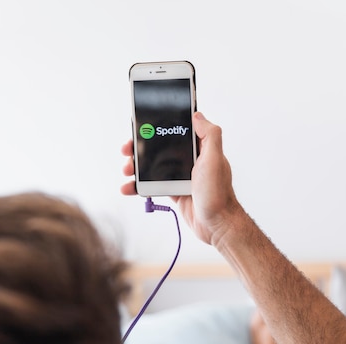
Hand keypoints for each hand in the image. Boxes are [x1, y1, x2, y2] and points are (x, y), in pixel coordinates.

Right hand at [121, 112, 241, 245]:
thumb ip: (209, 135)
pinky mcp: (175, 190)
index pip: (177, 130)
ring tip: (127, 170)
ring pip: (153, 165)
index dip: (158, 126)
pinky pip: (153, 184)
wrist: (216, 225)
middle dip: (141, 147)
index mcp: (200, 148)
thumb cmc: (218, 194)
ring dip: (136, 166)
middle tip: (128, 150)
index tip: (143, 127)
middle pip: (160, 147)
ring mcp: (181, 175)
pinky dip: (139, 185)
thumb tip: (197, 115)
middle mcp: (190, 159)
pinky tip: (129, 187)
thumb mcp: (215, 160)